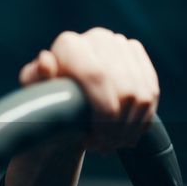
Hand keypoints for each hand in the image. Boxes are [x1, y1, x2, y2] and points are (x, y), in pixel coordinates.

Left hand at [18, 27, 159, 153]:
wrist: (65, 101)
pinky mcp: (138, 56)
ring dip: (131, 128)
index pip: (98, 77)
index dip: (103, 114)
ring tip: (112, 144)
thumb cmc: (46, 103)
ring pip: (142, 94)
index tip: (94, 141)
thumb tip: (45, 60)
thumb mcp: (35, 96)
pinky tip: (127, 135)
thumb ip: (35, 79)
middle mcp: (98, 38)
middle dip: (118, 127)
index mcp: (70, 45)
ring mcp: (121, 44)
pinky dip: (143, 120)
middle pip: (125, 88)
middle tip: (104, 147)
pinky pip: (152, 92)